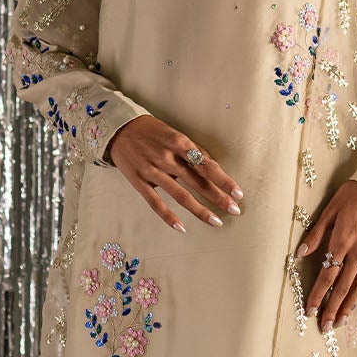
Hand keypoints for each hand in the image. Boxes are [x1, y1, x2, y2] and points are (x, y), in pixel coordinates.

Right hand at [105, 116, 242, 230]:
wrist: (119, 128)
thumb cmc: (152, 131)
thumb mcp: (175, 134)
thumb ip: (193, 151)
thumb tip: (214, 167)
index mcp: (179, 143)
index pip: (207, 165)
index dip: (224, 180)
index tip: (238, 193)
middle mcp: (167, 158)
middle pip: (198, 182)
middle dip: (218, 197)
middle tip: (235, 210)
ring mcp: (152, 171)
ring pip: (180, 195)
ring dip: (200, 210)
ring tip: (216, 222)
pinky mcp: (139, 182)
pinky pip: (156, 203)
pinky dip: (169, 216)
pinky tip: (182, 227)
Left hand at [296, 178, 356, 327]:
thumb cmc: (353, 195)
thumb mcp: (329, 211)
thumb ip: (316, 235)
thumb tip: (299, 253)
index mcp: (341, 242)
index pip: (327, 275)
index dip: (318, 295)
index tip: (310, 310)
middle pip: (343, 286)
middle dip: (332, 308)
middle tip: (325, 326)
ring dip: (349, 305)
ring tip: (341, 321)